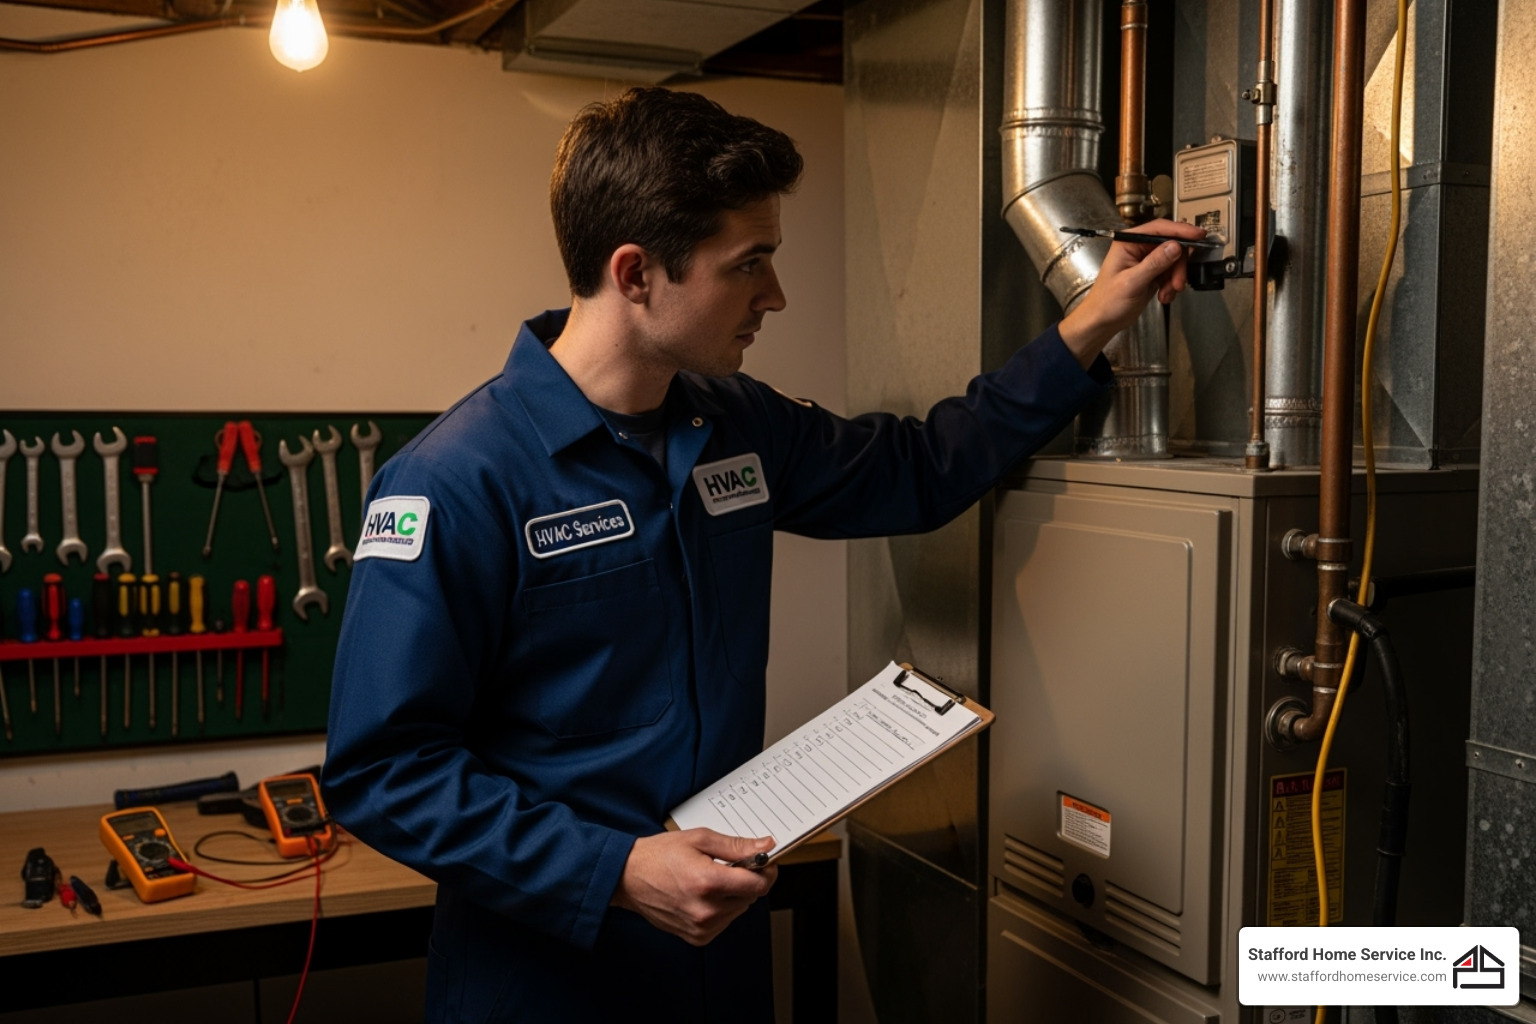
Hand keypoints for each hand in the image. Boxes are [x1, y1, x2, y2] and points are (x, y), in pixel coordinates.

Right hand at [611, 829, 777, 945]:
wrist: (628, 877)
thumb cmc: (659, 856)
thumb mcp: (699, 839)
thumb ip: (736, 846)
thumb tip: (765, 846)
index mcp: (707, 883)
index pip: (758, 885)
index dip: (765, 871)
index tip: (763, 862)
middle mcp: (706, 910)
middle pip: (751, 897)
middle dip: (747, 880)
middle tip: (728, 866)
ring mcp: (701, 927)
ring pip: (739, 909)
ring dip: (734, 894)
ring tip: (710, 880)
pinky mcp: (697, 937)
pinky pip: (725, 921)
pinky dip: (722, 908)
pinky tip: (704, 895)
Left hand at [1057, 218, 1208, 366]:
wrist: (1102, 321)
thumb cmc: (1107, 302)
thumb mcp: (1131, 282)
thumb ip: (1154, 263)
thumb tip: (1174, 246)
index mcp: (1128, 242)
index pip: (1159, 228)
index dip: (1181, 230)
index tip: (1198, 235)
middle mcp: (1138, 248)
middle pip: (1171, 244)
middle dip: (1178, 265)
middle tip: (1178, 282)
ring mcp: (1146, 260)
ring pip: (1174, 260)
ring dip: (1175, 278)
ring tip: (1167, 293)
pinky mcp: (1152, 272)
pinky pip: (1171, 273)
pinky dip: (1171, 285)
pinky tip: (1164, 295)